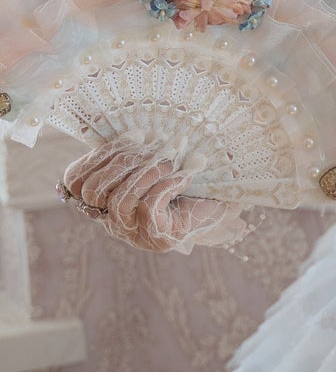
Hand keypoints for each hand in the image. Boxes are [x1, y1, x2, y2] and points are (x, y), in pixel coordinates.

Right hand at [60, 139, 251, 254]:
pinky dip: (167, 184)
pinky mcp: (158, 238)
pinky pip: (148, 207)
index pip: (75, 182)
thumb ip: (129, 151)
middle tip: (157, 142)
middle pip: (94, 191)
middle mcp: (114, 221)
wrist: (223, 202)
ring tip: (173, 156)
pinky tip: (185, 174)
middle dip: (126, 160)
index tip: (134, 135)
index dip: (98, 156)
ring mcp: (135, 233)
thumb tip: (128, 133)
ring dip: (149, 171)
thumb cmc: (184, 179)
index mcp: (104, 201)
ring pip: (121, 199)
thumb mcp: (150, 160)